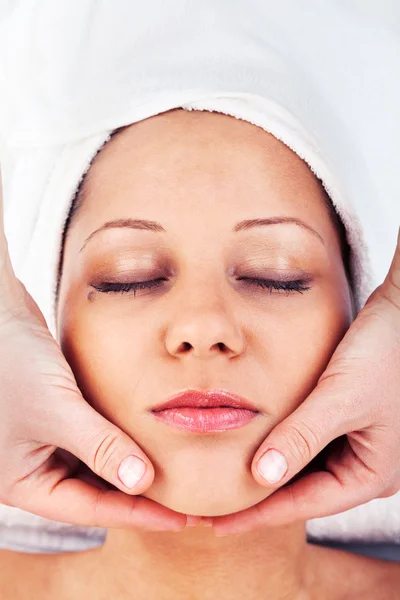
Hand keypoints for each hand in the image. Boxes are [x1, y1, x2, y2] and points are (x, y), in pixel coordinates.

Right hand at [0, 170, 193, 531]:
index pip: (90, 508)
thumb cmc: (9, 361)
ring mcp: (47, 436)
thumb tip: (143, 482)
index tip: (180, 517)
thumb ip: (99, 446)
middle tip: (185, 497)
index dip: (138, 514)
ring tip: (176, 467)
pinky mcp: (59, 409)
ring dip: (133, 460)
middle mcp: (35, 463)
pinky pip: (97, 431)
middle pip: (96, 489)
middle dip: (139, 492)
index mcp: (24, 481)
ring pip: (99, 460)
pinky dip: (121, 434)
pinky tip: (150, 433)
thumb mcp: (56, 410)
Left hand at [212, 227, 399, 535]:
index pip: (304, 504)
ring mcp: (355, 441)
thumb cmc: (385, 352)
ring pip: (302, 465)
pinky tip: (251, 440)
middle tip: (212, 504)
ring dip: (266, 467)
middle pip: (302, 489)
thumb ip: (302, 436)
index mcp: (371, 474)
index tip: (217, 523)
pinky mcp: (344, 417)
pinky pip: (306, 440)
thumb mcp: (342, 397)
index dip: (258, 514)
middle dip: (258, 495)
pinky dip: (279, 441)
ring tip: (224, 477)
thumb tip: (261, 477)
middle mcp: (364, 464)